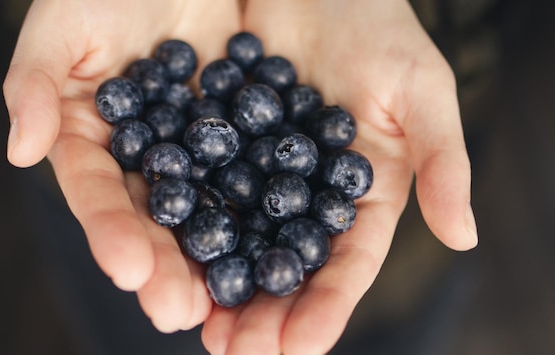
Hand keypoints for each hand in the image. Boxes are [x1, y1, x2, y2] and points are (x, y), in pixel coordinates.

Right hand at [3, 0, 241, 331]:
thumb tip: (20, 150)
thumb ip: (34, 84)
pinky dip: (272, 210)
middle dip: (166, 267)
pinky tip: (285, 246)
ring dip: (220, 257)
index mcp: (97, 140)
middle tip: (179, 312)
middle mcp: (149, 156)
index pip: (100, 195)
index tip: (129, 270)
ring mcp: (201, 148)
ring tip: (229, 304)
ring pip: (210, 209)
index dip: (112, 232)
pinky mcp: (249, 131)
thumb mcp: (63, 26)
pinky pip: (262, 172)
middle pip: (157, 219)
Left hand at [201, 0, 478, 353]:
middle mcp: (307, 193)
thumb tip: (464, 237)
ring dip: (219, 283)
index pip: (346, 263)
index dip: (325, 308)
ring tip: (198, 325)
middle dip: (264, 313)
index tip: (299, 350)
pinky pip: (200, 186)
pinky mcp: (218, 141)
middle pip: (286, 264)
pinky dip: (185, 223)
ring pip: (239, 238)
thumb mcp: (421, 92)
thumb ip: (442, 162)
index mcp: (361, 194)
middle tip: (236, 353)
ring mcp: (260, 171)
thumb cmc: (379, 29)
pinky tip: (166, 255)